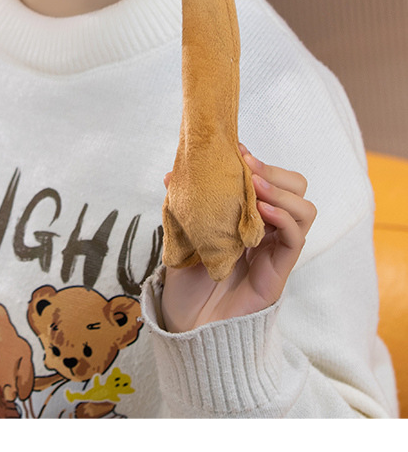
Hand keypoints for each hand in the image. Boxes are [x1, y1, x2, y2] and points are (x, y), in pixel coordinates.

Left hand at [160, 146, 316, 332]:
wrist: (189, 327)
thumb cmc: (186, 283)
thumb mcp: (181, 235)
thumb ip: (182, 206)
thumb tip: (171, 174)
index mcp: (248, 218)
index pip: (270, 181)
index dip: (259, 162)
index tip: (237, 148)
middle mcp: (268, 231)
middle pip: (296, 190)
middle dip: (275, 172)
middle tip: (249, 166)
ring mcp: (276, 250)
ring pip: (304, 209)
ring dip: (282, 191)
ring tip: (256, 186)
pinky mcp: (278, 272)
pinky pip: (296, 238)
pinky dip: (284, 217)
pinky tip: (263, 210)